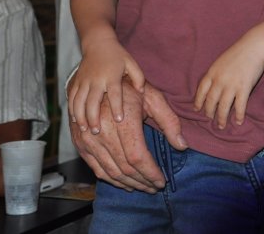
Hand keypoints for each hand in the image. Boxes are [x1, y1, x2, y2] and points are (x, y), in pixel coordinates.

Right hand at [69, 39, 145, 132]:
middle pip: (93, 101)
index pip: (115, 93)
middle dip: (94, 118)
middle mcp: (96, 79)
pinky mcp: (76, 81)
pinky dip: (72, 110)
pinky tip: (75, 121)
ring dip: (81, 117)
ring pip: (79, 102)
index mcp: (112, 76)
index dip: (117, 107)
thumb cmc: (118, 56)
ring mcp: (84, 81)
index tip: (119, 120)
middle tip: (97, 132)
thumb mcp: (132, 63)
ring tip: (85, 130)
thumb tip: (141, 92)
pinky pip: (71, 97)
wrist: (98, 43)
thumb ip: (139, 78)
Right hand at [70, 78, 186, 192]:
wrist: (97, 78)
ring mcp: (88, 138)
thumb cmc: (129, 87)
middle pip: (124, 167)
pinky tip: (125, 183)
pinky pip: (96, 168)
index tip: (162, 181)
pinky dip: (112, 179)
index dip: (150, 173)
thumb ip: (170, 121)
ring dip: (129, 183)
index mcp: (123, 120)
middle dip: (142, 181)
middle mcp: (102, 131)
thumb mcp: (153, 98)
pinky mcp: (80, 143)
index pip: (137, 157)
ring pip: (110, 171)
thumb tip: (183, 146)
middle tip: (155, 187)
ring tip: (144, 187)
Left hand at [194, 27, 263, 128]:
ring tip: (221, 126)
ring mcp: (231, 85)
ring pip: (223, 107)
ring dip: (221, 118)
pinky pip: (239, 106)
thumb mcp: (220, 61)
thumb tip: (212, 85)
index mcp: (212, 73)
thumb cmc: (238, 52)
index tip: (197, 110)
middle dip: (209, 113)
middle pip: (210, 102)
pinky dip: (238, 115)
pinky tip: (238, 122)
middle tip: (210, 120)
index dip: (198, 102)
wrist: (254, 46)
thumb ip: (215, 73)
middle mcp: (219, 81)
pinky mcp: (244, 88)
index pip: (201, 91)